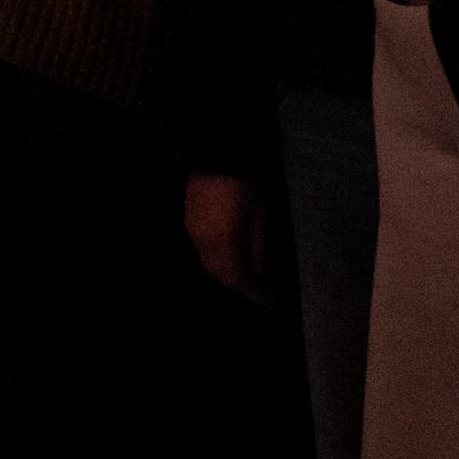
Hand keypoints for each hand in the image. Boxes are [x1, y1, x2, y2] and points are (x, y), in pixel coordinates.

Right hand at [185, 173, 271, 305]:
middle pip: (220, 276)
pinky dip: (217, 262)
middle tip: (260, 289)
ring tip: (246, 275)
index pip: (238, 280)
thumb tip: (260, 275)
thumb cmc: (246, 188)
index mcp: (224, 243)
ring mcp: (193, 233)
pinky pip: (203, 253)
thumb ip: (258, 251)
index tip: (269, 301)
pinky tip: (229, 257)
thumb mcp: (261, 219)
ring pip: (209, 266)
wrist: (217, 157)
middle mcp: (203, 244)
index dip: (254, 293)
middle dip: (240, 286)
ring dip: (227, 275)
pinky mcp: (189, 224)